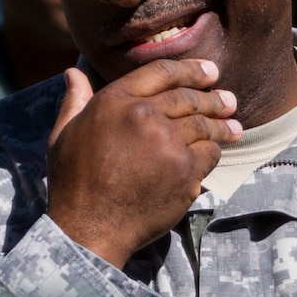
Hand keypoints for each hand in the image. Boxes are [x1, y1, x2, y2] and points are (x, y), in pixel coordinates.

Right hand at [46, 59, 241, 268]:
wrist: (90, 227)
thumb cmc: (74, 183)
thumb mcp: (63, 135)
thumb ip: (75, 101)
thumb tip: (73, 72)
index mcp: (115, 101)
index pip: (162, 72)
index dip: (191, 69)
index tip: (209, 71)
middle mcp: (143, 115)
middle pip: (189, 97)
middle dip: (213, 97)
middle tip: (228, 100)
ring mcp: (167, 142)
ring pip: (204, 124)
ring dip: (222, 123)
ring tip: (233, 126)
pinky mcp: (185, 169)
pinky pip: (210, 152)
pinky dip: (215, 150)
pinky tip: (218, 150)